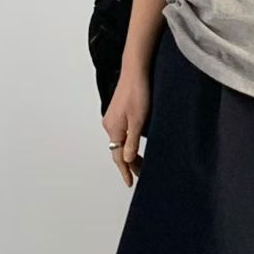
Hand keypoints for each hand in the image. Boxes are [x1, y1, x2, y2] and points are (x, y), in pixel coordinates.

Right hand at [103, 64, 149, 186]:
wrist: (136, 71)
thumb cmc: (138, 93)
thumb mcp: (139, 121)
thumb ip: (132, 141)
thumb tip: (126, 160)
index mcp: (113, 129)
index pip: (118, 157)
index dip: (125, 171)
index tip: (130, 183)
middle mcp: (110, 125)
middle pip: (119, 150)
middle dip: (130, 163)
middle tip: (143, 173)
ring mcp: (113, 118)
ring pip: (121, 141)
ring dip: (131, 152)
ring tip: (143, 161)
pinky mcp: (118, 112)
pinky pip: (122, 133)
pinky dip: (130, 141)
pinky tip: (139, 142)